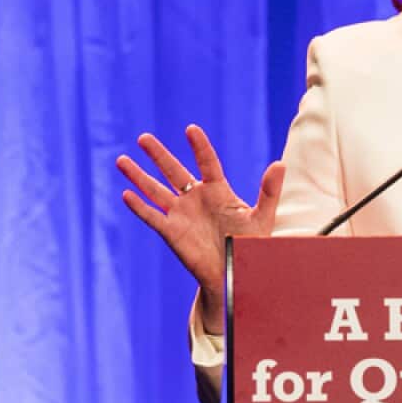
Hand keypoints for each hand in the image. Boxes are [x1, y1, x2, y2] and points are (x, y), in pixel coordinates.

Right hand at [116, 125, 284, 332]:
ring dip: (139, 176)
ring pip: (156, 190)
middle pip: (174, 171)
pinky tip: (126, 194)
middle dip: (158, 155)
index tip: (191, 129)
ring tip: (121, 159)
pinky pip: (152, 216)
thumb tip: (280, 165)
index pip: (207, 162)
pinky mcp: (172, 232)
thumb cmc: (251, 244)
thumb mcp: (262, 216)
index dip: (199, 147)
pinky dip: (139, 206)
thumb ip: (269, 191)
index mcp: (218, 191)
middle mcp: (196, 198)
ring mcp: (181, 214)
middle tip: (143, 138)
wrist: (234, 273)